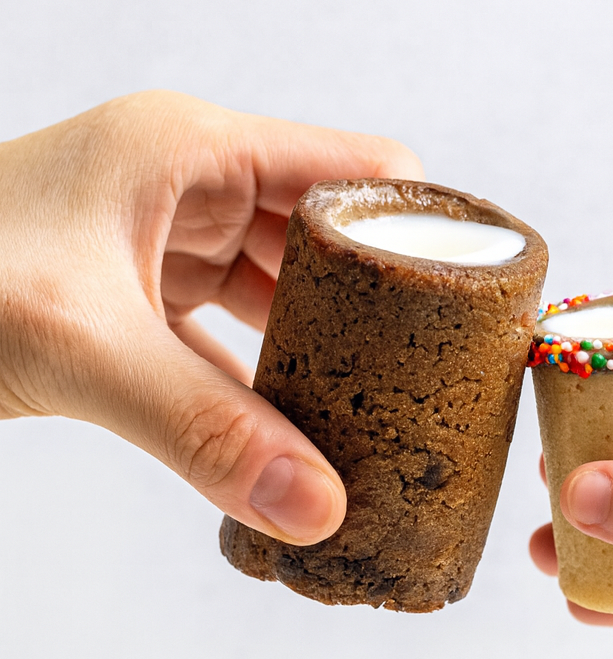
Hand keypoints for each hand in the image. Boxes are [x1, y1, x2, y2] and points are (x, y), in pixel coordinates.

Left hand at [0, 90, 421, 541]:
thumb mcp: (79, 349)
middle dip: (381, 309)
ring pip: (274, 294)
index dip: (427, 227)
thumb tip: (322, 510)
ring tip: (387, 420)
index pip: (355, 167)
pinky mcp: (125, 299)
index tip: (488, 301)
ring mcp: (151, 240)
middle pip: (325, 237)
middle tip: (445, 384)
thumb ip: (203, 430)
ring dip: (320, 354)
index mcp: (188, 148)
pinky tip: (292, 441)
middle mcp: (181, 182)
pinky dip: (256, 386)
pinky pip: (220, 341)